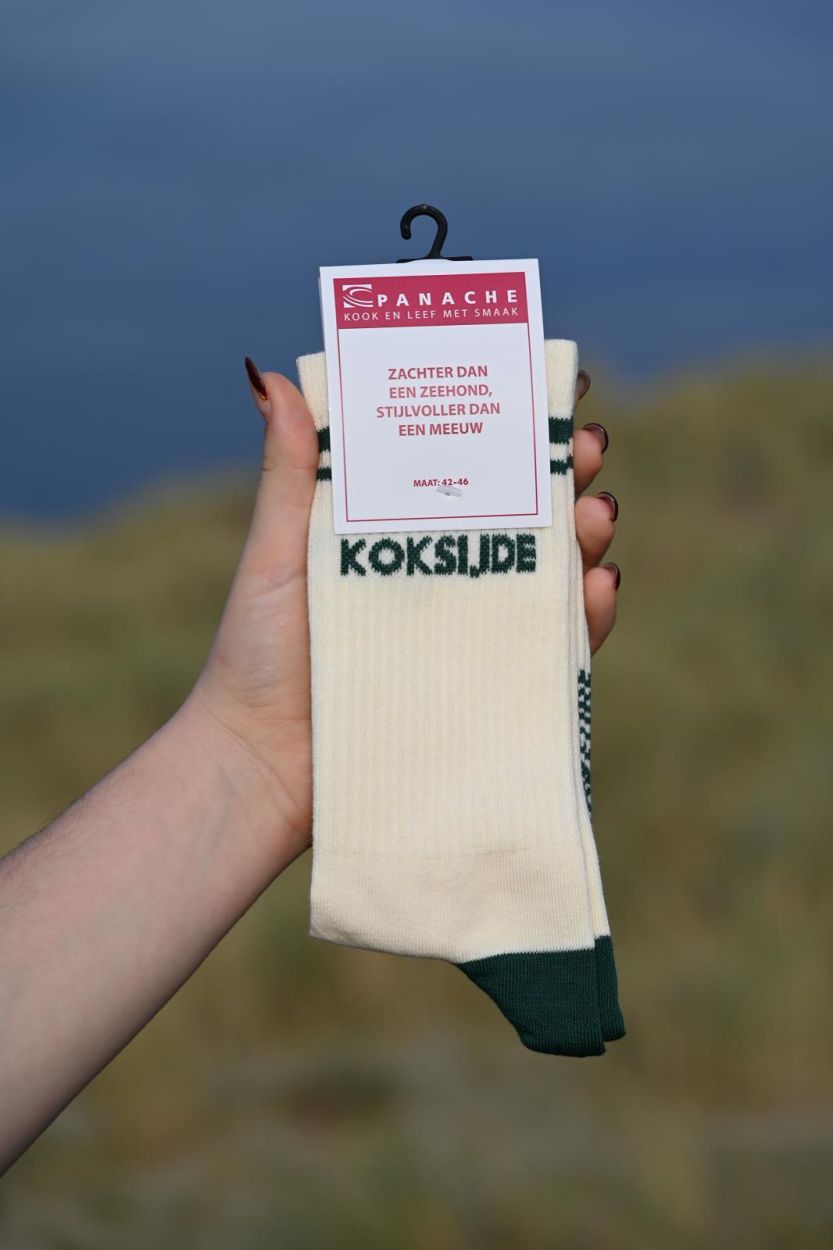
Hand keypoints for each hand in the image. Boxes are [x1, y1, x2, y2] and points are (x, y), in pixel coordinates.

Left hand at [189, 361, 619, 856]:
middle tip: (588, 446)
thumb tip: (272, 377)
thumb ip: (290, 475)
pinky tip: (597, 586)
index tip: (546, 384)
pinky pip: (553, 645)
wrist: (263, 763)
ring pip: (548, 569)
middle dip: (565, 470)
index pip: (465, 461)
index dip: (510, 424)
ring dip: (585, 534)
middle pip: (522, 508)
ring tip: (596, 515)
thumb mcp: (277, 551)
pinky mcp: (487, 682)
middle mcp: (441, 568)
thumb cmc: (258, 651)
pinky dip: (585, 615)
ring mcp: (468, 625)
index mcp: (398, 527)